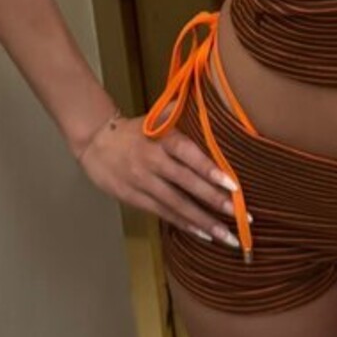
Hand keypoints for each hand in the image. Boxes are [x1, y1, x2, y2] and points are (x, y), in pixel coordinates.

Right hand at [79, 113, 247, 249]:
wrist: (95, 142)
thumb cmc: (134, 131)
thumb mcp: (155, 118)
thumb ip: (179, 112)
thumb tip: (208, 101)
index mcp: (161, 140)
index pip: (188, 155)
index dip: (209, 170)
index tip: (233, 186)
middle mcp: (152, 161)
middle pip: (186, 184)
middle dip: (215, 202)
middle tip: (241, 216)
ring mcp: (142, 182)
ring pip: (176, 205)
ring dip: (203, 221)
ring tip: (227, 236)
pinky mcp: (134, 198)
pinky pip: (163, 213)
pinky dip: (185, 224)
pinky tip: (204, 234)